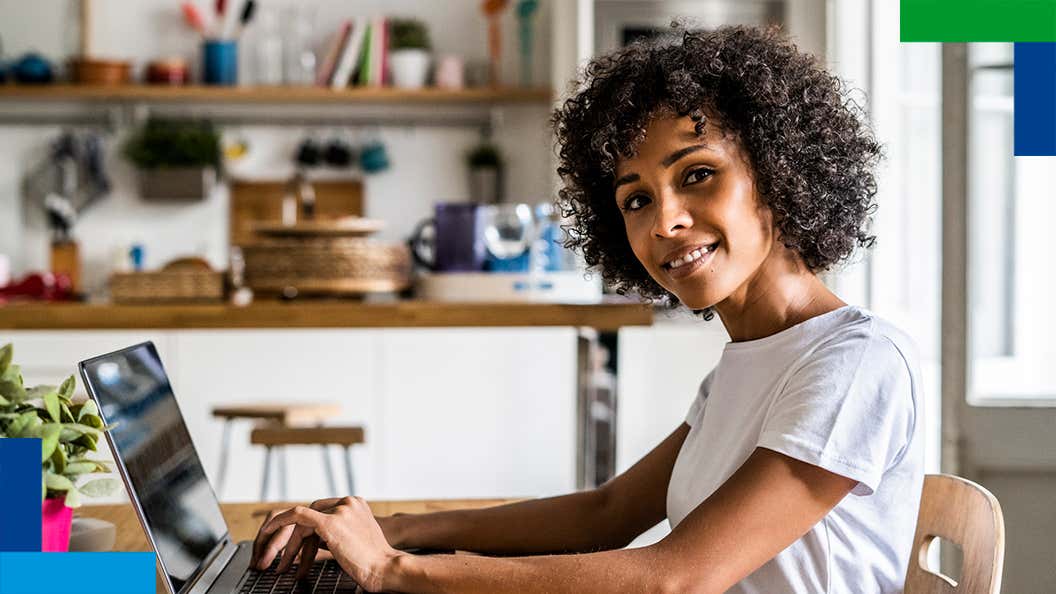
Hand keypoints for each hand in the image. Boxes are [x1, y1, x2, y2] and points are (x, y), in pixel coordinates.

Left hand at [256, 496, 404, 591]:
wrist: (385, 568)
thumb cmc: (372, 562)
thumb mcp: (353, 540)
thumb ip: (333, 535)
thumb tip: (310, 543)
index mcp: (355, 504)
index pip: (320, 511)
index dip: (303, 529)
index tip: (291, 545)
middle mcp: (348, 502)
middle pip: (309, 515)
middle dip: (290, 537)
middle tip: (277, 556)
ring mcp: (340, 509)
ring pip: (302, 521)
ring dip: (287, 545)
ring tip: (280, 567)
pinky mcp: (331, 521)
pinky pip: (298, 516)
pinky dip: (280, 524)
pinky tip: (267, 534)